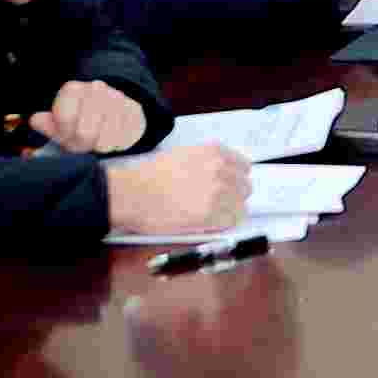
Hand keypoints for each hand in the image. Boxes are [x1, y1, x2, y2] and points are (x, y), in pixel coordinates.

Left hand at [32, 80, 147, 154]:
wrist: (114, 111)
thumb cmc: (80, 120)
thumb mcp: (60, 123)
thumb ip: (47, 125)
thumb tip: (36, 120)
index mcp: (72, 90)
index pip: (64, 118)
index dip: (63, 136)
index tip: (65, 138)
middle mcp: (95, 89)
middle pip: (85, 133)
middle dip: (82, 145)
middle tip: (83, 144)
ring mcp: (117, 99)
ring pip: (105, 140)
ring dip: (99, 147)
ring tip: (97, 143)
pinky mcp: (134, 111)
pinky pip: (123, 140)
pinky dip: (116, 146)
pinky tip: (112, 140)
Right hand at [109, 142, 252, 236]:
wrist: (132, 193)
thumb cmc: (150, 175)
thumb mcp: (184, 156)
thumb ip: (208, 163)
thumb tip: (224, 177)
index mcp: (215, 152)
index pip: (244, 167)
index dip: (235, 180)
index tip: (229, 188)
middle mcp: (221, 169)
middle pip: (245, 188)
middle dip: (234, 197)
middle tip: (217, 204)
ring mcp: (218, 192)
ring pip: (240, 207)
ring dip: (228, 212)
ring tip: (208, 215)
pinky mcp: (211, 215)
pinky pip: (230, 222)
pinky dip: (221, 225)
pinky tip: (206, 223)